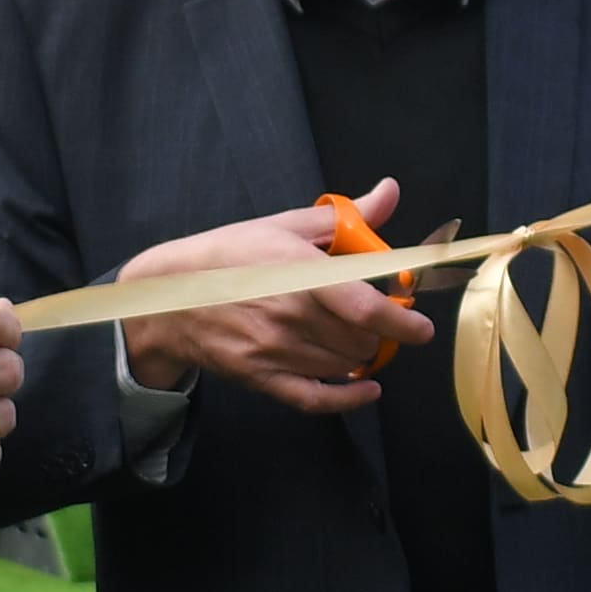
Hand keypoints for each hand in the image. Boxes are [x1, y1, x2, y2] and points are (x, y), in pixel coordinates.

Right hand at [114, 181, 433, 415]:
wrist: (169, 298)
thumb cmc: (229, 255)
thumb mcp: (283, 226)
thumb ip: (343, 218)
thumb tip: (389, 191)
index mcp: (298, 274)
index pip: (364, 307)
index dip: (402, 319)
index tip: (421, 324)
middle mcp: (289, 317)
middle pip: (362, 340)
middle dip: (380, 331)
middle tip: (375, 317)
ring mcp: (275, 352)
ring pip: (345, 365)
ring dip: (361, 353)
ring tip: (354, 335)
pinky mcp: (263, 379)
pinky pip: (317, 400)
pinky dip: (349, 398)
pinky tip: (366, 388)